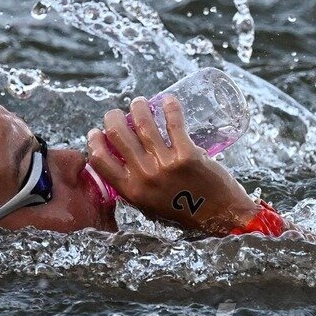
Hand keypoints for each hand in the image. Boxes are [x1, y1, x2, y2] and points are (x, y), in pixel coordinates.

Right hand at [86, 95, 259, 234]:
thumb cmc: (185, 212)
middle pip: (117, 135)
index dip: (94, 142)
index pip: (100, 161)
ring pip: (142, 124)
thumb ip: (135, 186)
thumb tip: (122, 160)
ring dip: (139, 107)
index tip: (96, 132)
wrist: (221, 216)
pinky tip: (168, 100)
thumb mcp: (150, 206)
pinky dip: (169, 107)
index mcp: (132, 190)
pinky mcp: (187, 155)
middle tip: (118, 113)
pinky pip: (173, 124)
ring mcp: (166, 164)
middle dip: (113, 117)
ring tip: (140, 103)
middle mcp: (145, 176)